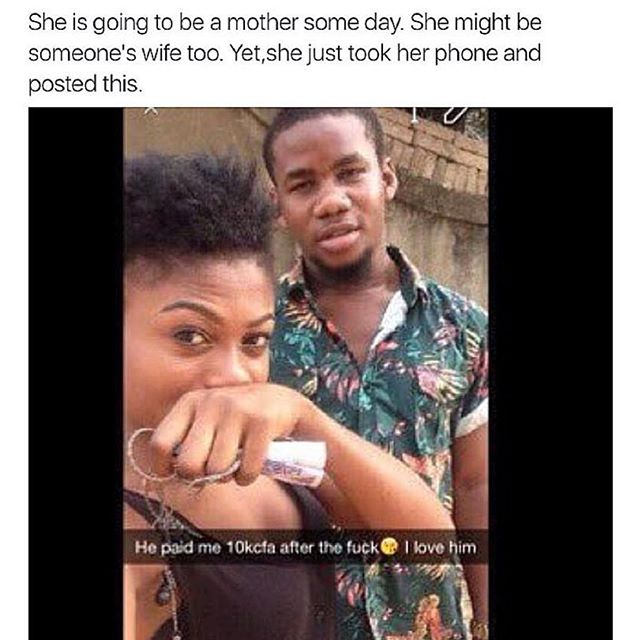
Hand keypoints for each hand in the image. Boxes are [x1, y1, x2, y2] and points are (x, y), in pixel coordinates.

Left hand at [148, 383, 311, 485]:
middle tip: (211, 471)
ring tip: (234, 464)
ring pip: (217, 470)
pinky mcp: (262, 422)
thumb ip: (187, 439)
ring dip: (227, 476)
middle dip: (199, 476)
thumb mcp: (207, 417)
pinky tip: (249, 467)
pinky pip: (246, 470)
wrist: (281, 402)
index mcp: (190, 402)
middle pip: (188, 464)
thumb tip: (170, 473)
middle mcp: (211, 403)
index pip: (160, 442)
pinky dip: (247, 477)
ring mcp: (237, 411)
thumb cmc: (236, 418)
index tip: (173, 474)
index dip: (162, 467)